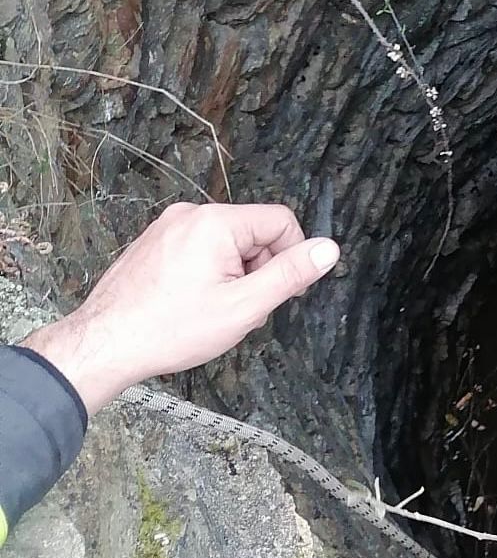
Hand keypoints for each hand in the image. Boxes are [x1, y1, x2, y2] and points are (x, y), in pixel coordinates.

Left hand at [19, 201, 338, 413]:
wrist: (106, 343)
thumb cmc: (172, 328)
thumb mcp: (245, 306)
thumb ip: (291, 274)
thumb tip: (329, 249)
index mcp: (215, 222)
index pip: (281, 221)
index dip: (292, 257)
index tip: (280, 293)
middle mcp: (190, 215)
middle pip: (254, 233)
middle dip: (260, 271)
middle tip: (243, 309)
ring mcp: (169, 227)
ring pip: (229, 245)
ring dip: (236, 277)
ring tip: (216, 311)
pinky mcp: (156, 243)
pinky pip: (203, 250)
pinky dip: (211, 276)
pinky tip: (195, 306)